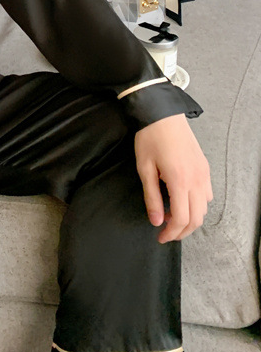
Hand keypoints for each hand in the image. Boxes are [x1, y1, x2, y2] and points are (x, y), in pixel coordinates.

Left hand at [134, 114, 212, 242]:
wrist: (162, 114)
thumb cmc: (149, 138)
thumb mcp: (145, 168)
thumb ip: (152, 197)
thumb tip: (156, 221)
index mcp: (180, 181)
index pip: (182, 219)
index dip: (171, 233)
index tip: (160, 237)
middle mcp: (197, 180)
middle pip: (197, 218)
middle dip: (182, 231)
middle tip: (166, 233)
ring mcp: (204, 174)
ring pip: (204, 208)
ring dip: (190, 219)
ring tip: (171, 217)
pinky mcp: (205, 168)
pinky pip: (207, 195)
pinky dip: (197, 205)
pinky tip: (181, 201)